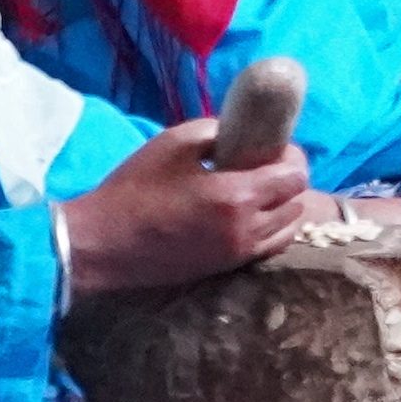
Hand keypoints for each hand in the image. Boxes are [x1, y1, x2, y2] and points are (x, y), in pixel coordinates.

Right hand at [58, 118, 308, 298]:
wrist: (104, 244)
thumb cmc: (134, 190)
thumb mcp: (172, 143)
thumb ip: (214, 132)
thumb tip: (239, 134)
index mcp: (236, 196)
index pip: (295, 177)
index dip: (292, 157)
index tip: (275, 146)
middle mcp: (246, 230)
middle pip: (296, 203)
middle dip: (288, 180)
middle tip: (265, 165)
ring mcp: (238, 254)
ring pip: (287, 229)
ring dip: (282, 207)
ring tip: (259, 191)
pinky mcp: (226, 269)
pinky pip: (268, 248)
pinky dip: (271, 229)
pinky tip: (249, 215)